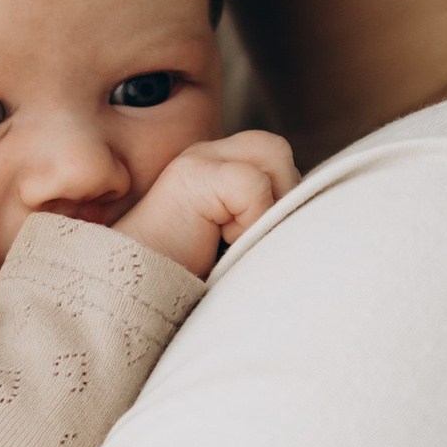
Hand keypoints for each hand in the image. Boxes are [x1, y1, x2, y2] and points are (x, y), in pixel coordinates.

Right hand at [117, 127, 297, 277]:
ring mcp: (196, 160)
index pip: (274, 161)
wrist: (133, 297)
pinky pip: (252, 185)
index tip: (254, 241)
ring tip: (236, 238)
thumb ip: (265, 219)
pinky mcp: (190, 175)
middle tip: (250, 239)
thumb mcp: (239, 245)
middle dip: (281, 197)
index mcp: (215, 168)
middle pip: (276, 150)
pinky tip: (219, 241)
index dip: (280, 201)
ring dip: (268, 204)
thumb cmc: (189, 281)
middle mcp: (205, 155)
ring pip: (272, 154)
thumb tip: (312, 212)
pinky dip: (250, 221)